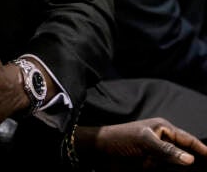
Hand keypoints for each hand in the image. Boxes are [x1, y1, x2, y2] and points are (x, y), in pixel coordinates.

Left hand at [77, 118, 206, 170]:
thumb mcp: (144, 141)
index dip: (202, 148)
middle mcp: (163, 140)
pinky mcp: (152, 165)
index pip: (188, 139)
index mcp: (163, 129)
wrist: (100, 151)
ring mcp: (159, 154)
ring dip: (186, 168)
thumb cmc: (120, 139)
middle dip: (196, 159)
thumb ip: (167, 150)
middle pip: (186, 152)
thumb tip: (190, 159)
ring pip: (179, 163)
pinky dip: (176, 171)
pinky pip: (169, 169)